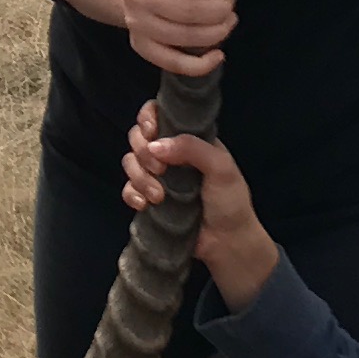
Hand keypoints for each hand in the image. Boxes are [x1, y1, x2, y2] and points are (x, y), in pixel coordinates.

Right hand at [119, 0, 243, 79]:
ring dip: (217, 32)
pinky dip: (200, 64)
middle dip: (221, 8)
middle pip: (188, 11)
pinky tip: (218, 55)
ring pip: (184, 37)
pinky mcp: (141, 46)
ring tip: (227, 21)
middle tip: (229, 3)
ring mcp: (136, 24)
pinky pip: (173, 63)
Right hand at [125, 104, 279, 306]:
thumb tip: (156, 145)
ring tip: (159, 196)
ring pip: (130, 162)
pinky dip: (131, 194)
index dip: (148, 118)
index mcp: (189, 139)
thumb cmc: (231, 202)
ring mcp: (158, 177)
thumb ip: (193, 148)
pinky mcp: (149, 199)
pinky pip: (128, 189)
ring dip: (139, 177)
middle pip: (138, 137)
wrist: (227, 242)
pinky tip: (144, 205)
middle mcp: (171, 154)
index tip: (152, 132)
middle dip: (143, 152)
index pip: (159, 114)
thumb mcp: (222, 167)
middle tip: (160, 170)